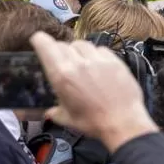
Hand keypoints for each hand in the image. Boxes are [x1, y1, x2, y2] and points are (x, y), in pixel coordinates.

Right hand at [30, 32, 157, 152]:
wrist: (123, 123)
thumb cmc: (93, 123)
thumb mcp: (67, 119)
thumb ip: (54, 112)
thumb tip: (48, 112)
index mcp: (61, 75)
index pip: (45, 44)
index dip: (40, 41)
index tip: (39, 43)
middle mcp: (78, 63)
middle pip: (63, 44)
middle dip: (59, 51)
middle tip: (63, 62)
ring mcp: (98, 60)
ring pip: (82, 44)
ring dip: (78, 51)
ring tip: (82, 63)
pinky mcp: (115, 61)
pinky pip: (101, 49)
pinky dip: (96, 54)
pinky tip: (99, 65)